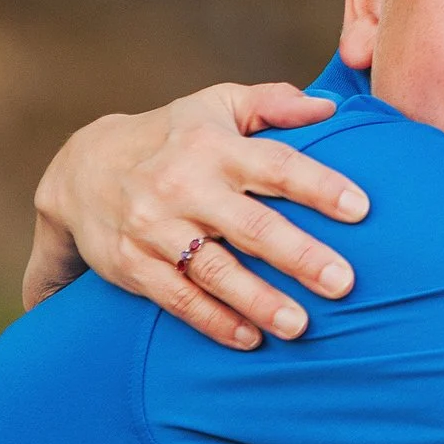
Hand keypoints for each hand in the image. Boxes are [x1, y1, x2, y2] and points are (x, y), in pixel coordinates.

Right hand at [29, 84, 365, 348]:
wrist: (82, 171)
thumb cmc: (177, 135)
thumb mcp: (218, 105)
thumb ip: (275, 103)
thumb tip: (331, 107)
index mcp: (214, 147)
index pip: (276, 166)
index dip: (319, 186)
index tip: (361, 208)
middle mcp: (184, 187)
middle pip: (251, 226)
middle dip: (299, 256)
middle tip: (344, 283)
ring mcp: (155, 229)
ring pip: (215, 271)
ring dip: (259, 301)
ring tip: (301, 325)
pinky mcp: (133, 265)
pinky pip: (178, 298)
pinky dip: (214, 321)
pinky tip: (250, 340)